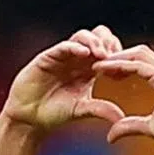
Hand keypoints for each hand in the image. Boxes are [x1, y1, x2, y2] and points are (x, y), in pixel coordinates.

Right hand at [1, 26, 125, 132]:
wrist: (30, 118)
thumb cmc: (55, 113)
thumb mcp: (82, 110)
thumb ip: (101, 110)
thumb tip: (122, 117)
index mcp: (89, 69)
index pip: (109, 51)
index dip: (118, 56)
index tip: (123, 71)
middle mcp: (78, 59)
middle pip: (99, 37)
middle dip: (109, 44)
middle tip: (114, 59)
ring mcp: (63, 56)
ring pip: (83, 36)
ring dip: (95, 42)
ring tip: (102, 55)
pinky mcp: (49, 57)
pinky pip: (64, 46)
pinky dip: (75, 46)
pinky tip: (85, 54)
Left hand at [92, 46, 153, 149]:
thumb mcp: (149, 128)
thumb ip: (130, 126)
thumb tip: (110, 135)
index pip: (138, 64)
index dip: (120, 65)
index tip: (102, 72)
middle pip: (137, 53)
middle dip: (116, 56)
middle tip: (96, 63)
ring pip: (137, 54)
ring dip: (116, 57)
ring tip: (97, 63)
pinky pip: (140, 66)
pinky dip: (122, 64)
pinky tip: (106, 68)